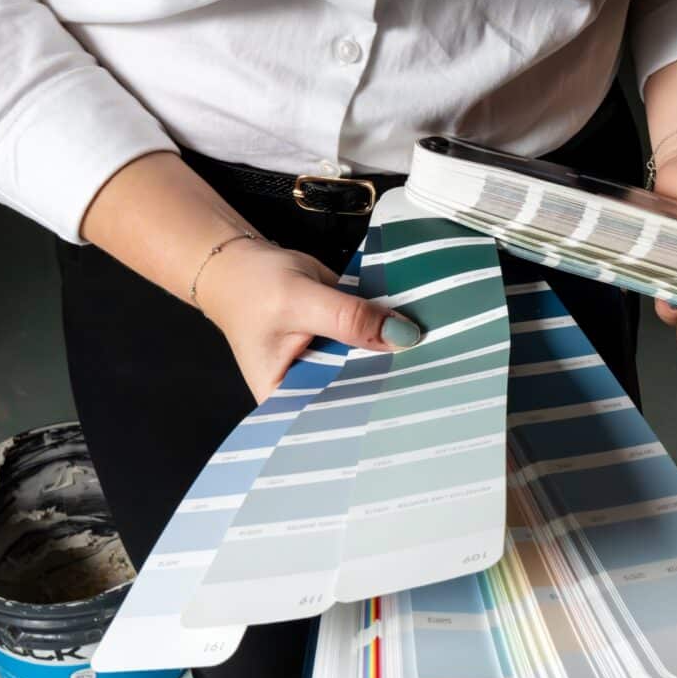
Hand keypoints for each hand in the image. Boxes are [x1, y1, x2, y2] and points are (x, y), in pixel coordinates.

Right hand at [197, 237, 421, 401]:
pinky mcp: (341, 343)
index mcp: (287, 400)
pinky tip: (418, 335)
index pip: (338, 417)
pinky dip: (389, 336)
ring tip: (436, 357)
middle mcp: (310, 391)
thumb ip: (348, 319)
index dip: (375, 410)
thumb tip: (403, 335)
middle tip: (434, 375)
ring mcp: (328, 367)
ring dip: (398, 359)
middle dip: (392, 383)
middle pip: (359, 395)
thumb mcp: (300, 301)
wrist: (240, 261)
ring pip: (370, 368)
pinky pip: (370, 343)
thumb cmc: (252, 287)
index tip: (415, 400)